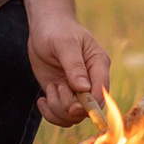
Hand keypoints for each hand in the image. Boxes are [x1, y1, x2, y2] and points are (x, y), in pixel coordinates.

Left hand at [23, 0, 111, 126]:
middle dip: (70, 108)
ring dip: (58, 109)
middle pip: (88, 110)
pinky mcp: (62, 93)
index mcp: (99, 65)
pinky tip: (41, 101)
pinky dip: (50, 113)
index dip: (90, 105)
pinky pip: (61, 114)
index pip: (102, 93)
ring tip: (51, 87)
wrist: (45, 27)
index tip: (73, 107)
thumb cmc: (58, 30)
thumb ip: (74, 65)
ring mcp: (76, 89)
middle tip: (56, 88)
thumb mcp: (64, 43)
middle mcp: (90, 81)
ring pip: (74, 116)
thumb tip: (83, 88)